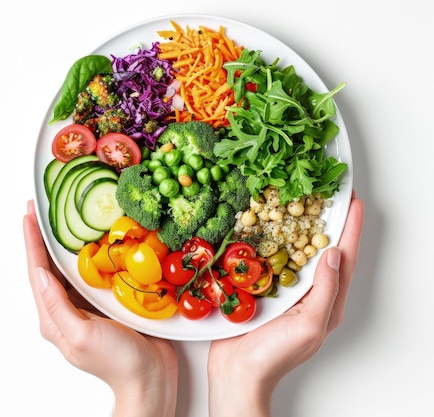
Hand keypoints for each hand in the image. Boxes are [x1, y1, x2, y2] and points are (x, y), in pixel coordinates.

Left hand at [23, 200, 177, 416]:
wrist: (150, 377)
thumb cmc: (115, 362)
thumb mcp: (81, 334)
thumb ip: (58, 305)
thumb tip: (40, 273)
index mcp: (54, 317)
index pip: (37, 272)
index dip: (32, 242)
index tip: (29, 215)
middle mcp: (66, 309)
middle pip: (50, 265)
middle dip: (45, 236)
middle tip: (43, 207)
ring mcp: (86, 305)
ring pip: (71, 266)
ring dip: (67, 241)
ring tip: (65, 215)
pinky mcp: (107, 301)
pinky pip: (94, 271)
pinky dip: (92, 252)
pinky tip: (97, 237)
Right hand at [207, 192, 364, 416]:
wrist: (237, 373)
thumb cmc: (275, 357)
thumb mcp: (309, 325)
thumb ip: (325, 291)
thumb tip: (333, 253)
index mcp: (326, 302)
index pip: (344, 259)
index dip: (351, 229)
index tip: (354, 201)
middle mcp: (307, 293)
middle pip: (321, 250)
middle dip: (327, 222)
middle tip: (326, 194)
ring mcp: (283, 291)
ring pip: (294, 252)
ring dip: (298, 227)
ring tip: (299, 202)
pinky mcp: (260, 289)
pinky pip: (268, 260)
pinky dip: (269, 242)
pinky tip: (264, 226)